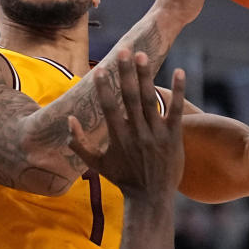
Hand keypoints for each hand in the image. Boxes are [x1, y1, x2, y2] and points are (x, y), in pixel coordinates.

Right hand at [68, 51, 185, 205]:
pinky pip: (175, 110)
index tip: (99, 69)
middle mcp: (137, 134)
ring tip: (142, 55)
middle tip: (123, 50)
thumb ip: (79, 144)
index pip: (109, 108)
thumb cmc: (123, 179)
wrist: (151, 198)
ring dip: (146, 76)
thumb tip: (69, 120)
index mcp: (119, 138)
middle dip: (126, 74)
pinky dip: (179, 91)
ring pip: (150, 100)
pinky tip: (179, 71)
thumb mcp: (97, 164)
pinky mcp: (173, 136)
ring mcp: (156, 134)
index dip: (104, 89)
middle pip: (130, 98)